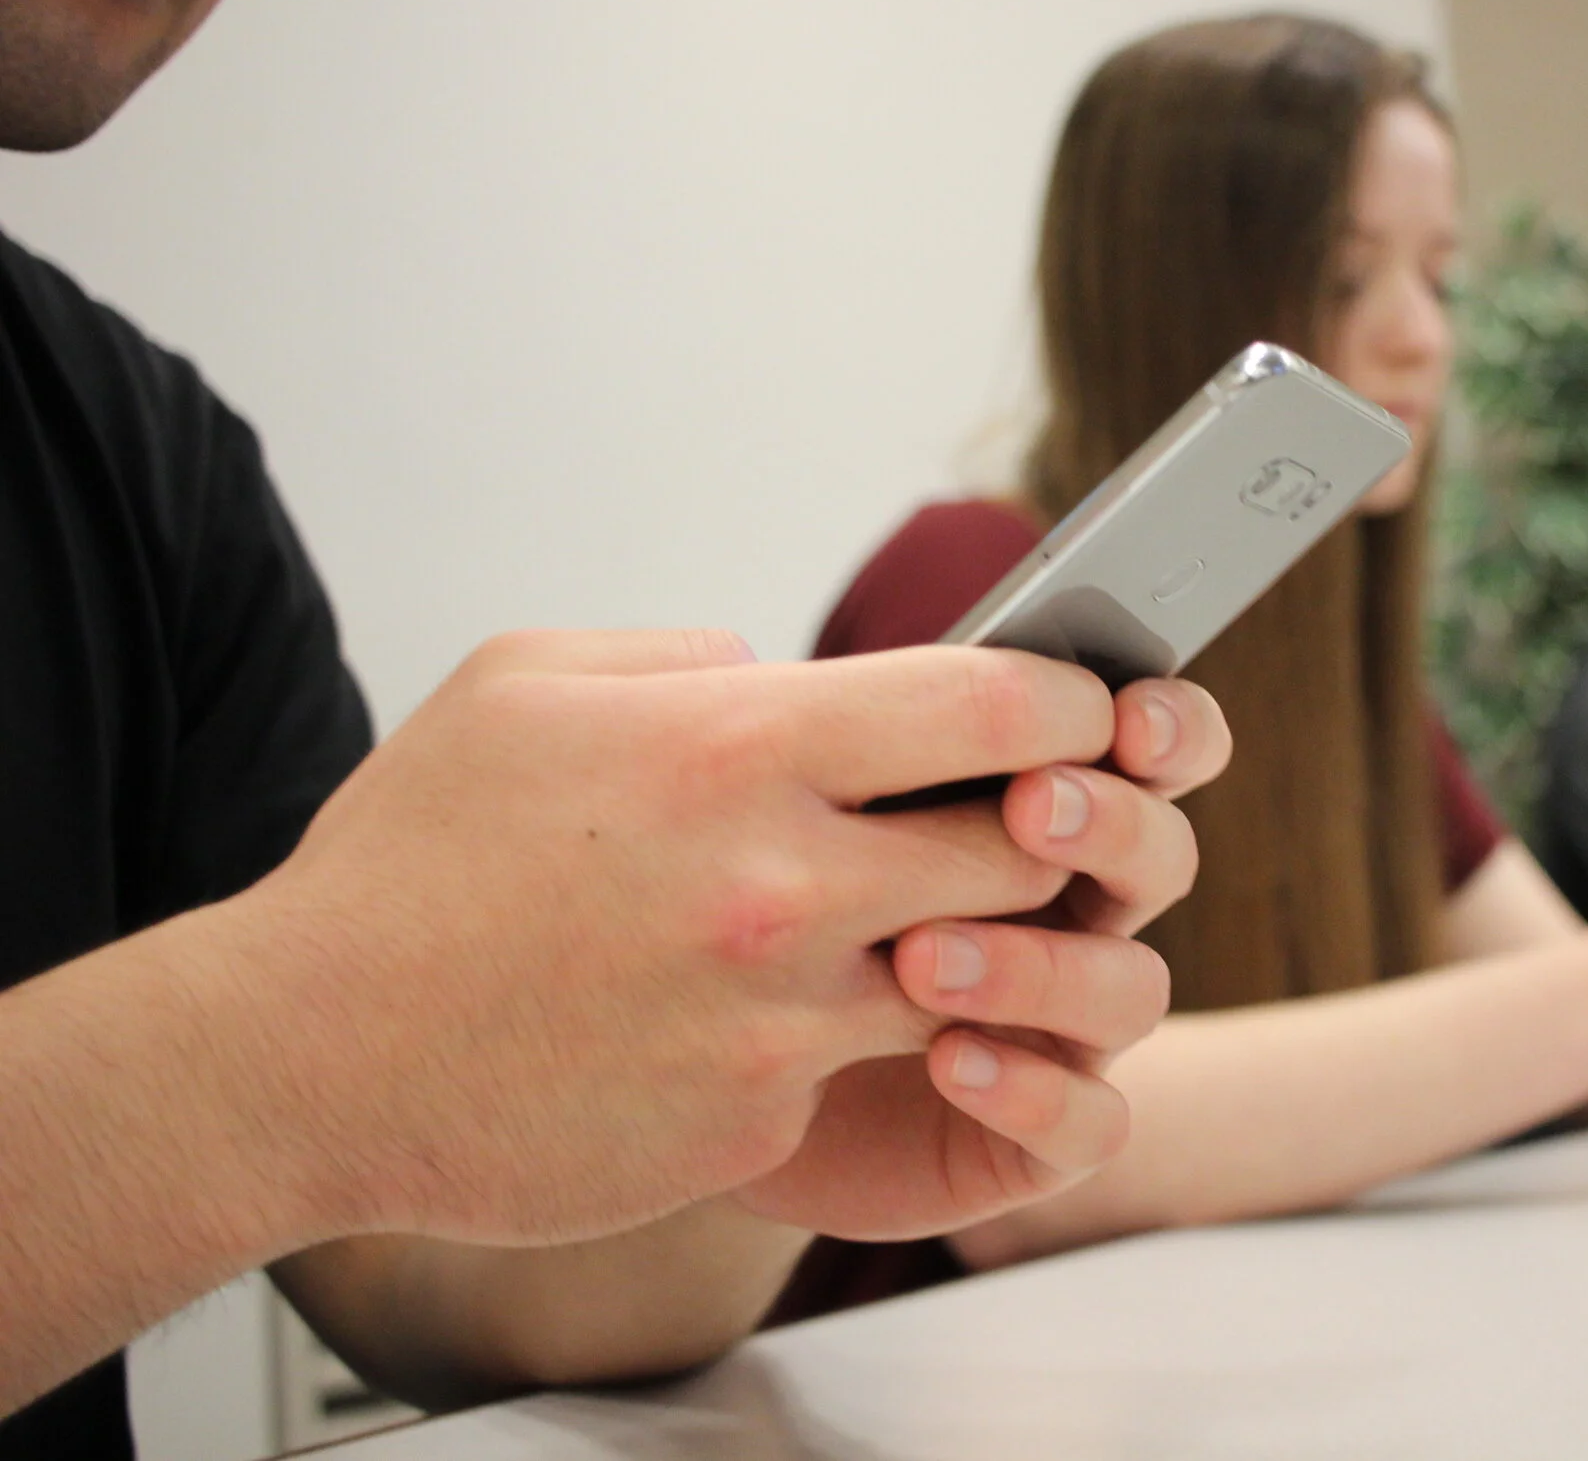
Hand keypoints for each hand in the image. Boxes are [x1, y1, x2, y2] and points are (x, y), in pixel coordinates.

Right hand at [221, 631, 1222, 1250]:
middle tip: (1041, 814)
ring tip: (926, 910)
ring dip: (978, 938)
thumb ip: (686, 655)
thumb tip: (784, 668)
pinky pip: (866, 1063)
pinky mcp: (759, 1123)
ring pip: (977, 966)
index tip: (1092, 703)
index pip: (997, 704)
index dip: (1076, 698)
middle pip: (1030, 845)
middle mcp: (782, 884)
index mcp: (736, 748)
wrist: (303, 1060)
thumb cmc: (410, 862)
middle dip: (1058, 826)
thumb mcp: (527, 683)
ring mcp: (779, 1017)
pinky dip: (856, 1035)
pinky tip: (785, 1011)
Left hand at [739, 677, 1232, 1240]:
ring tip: (919, 956)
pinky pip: (1088, 1122)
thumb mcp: (770, 815)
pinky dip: (1033, 1089)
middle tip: (1033, 807)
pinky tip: (947, 1059)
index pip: (1151, 745)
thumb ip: (803, 739)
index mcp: (1036, 809)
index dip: (1166, 725)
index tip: (1123, 712)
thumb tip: (753, 661)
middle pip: (1163, 854)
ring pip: (1133, 989)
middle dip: (1115, 824)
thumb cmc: (742, 923)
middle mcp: (1074, 914)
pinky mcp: (1035, 1140)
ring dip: (1044, 963)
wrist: (701, 1086)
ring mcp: (1064, 1030)